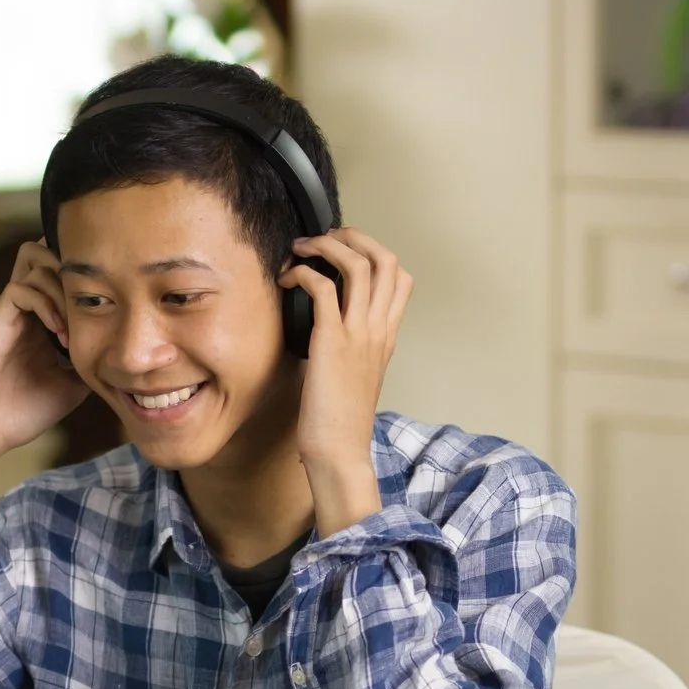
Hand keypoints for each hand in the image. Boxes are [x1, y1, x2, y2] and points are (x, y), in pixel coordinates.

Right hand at [0, 240, 90, 463]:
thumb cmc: (23, 412)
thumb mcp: (72, 386)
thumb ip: (92, 361)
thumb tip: (122, 350)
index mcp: (43, 319)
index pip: (65, 272)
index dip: (89, 279)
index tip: (107, 312)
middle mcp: (27, 307)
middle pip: (48, 250)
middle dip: (76, 269)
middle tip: (92, 307)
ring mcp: (11, 311)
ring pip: (34, 257)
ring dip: (61, 285)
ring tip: (72, 327)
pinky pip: (21, 287)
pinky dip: (45, 303)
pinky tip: (57, 334)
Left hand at [281, 227, 412, 532]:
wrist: (340, 450)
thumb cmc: (340, 420)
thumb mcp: (357, 377)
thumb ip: (353, 349)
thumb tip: (330, 332)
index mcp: (387, 336)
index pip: (400, 278)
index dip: (373, 253)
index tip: (344, 253)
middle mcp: (379, 329)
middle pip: (385, 260)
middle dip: (353, 237)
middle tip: (323, 238)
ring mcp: (359, 333)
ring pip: (358, 265)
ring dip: (327, 247)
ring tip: (300, 249)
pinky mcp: (332, 341)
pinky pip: (324, 288)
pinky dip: (304, 273)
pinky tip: (288, 280)